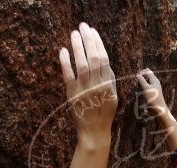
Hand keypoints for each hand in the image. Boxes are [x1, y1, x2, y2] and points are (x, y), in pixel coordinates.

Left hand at [59, 23, 117, 144]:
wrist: (94, 131)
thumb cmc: (104, 113)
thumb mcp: (113, 95)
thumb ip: (109, 78)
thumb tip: (105, 61)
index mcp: (107, 84)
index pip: (103, 58)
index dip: (98, 43)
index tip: (93, 31)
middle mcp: (97, 85)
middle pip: (93, 57)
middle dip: (88, 40)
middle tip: (82, 26)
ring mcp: (84, 89)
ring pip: (81, 64)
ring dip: (77, 47)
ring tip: (74, 33)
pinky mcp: (72, 94)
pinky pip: (68, 75)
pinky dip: (65, 62)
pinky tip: (63, 50)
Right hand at [135, 68, 168, 117]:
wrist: (158, 110)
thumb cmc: (153, 99)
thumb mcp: (146, 88)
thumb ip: (142, 81)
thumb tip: (137, 75)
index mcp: (155, 80)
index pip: (147, 71)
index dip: (141, 72)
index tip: (136, 78)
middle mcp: (155, 83)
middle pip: (147, 75)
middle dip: (141, 77)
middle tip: (137, 83)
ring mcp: (153, 88)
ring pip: (146, 81)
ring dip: (141, 82)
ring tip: (138, 87)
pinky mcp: (152, 93)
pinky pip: (146, 87)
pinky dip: (142, 87)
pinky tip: (140, 92)